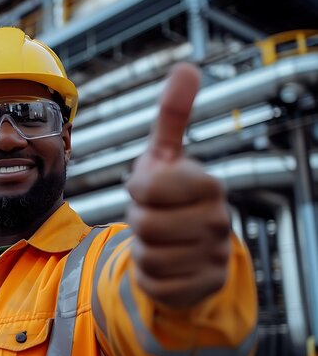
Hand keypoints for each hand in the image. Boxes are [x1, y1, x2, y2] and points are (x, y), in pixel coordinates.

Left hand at [125, 63, 230, 307]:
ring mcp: (213, 256)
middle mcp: (218, 220)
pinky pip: (155, 285)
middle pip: (143, 224)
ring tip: (159, 240)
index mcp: (208, 184)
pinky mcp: (203, 287)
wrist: (187, 245)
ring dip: (143, 248)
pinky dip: (148, 276)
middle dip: (138, 220)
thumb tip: (186, 67)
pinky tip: (164, 265)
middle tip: (153, 217)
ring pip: (148, 257)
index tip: (149, 189)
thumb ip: (172, 115)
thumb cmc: (169, 195)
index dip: (138, 189)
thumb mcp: (164, 155)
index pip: (147, 187)